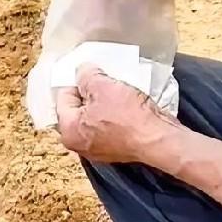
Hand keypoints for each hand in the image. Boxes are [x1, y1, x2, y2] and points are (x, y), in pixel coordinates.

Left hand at [55, 68, 175, 166]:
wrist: (158, 139)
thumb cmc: (128, 117)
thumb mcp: (102, 86)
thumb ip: (85, 75)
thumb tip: (82, 72)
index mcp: (68, 131)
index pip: (63, 97)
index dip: (77, 81)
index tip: (90, 73)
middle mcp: (80, 145)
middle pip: (79, 109)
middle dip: (90, 93)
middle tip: (104, 81)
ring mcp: (99, 149)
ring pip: (96, 117)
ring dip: (105, 103)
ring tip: (118, 91)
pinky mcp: (117, 149)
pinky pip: (110, 126)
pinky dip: (116, 115)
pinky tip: (127, 105)